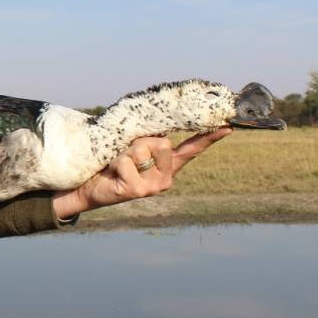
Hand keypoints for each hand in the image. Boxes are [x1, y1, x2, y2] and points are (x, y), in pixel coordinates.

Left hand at [52, 127, 231, 217]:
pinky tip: (113, 174)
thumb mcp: (131, 147)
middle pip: (162, 142)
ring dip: (124, 152)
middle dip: (139, 142)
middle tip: (124, 155)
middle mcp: (166, 177)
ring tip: (117, 164)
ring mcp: (154, 186)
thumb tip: (161, 129)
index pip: (192, 149)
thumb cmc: (110, 165)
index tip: (228, 126)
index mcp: (167, 165)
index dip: (209, 137)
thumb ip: (149, 139)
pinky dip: (115, 162)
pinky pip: (127, 161)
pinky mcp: (139, 190)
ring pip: (143, 149)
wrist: (88, 186)